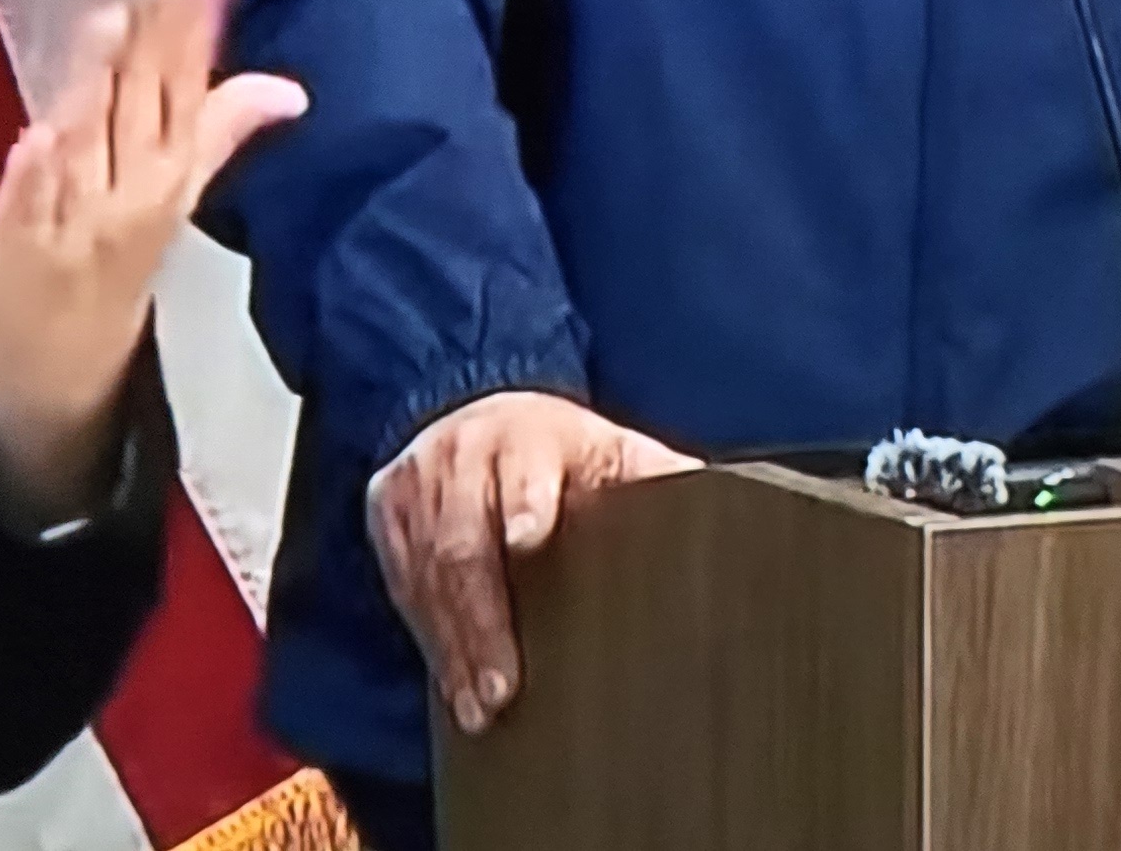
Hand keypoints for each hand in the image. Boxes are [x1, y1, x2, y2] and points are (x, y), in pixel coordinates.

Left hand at [0, 0, 307, 523]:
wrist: (42, 402)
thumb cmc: (101, 299)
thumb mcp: (164, 217)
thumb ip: (207, 140)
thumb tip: (282, 89)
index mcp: (168, 191)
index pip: (194, 91)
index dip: (204, 24)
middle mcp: (128, 202)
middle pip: (150, 102)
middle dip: (167, 30)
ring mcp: (68, 225)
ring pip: (94, 138)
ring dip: (108, 78)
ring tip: (124, 8)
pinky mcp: (12, 250)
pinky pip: (32, 198)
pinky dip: (41, 163)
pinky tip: (45, 123)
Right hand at [367, 391, 697, 734]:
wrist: (472, 413)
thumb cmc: (557, 450)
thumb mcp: (608, 449)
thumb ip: (655, 477)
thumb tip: (734, 509)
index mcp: (528, 437)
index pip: (522, 471)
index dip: (524, 502)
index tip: (529, 539)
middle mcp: (462, 457)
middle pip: (465, 544)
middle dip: (482, 622)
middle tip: (502, 687)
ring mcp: (416, 486)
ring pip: (427, 576)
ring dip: (452, 648)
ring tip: (479, 708)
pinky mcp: (385, 515)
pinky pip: (403, 587)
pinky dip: (430, 640)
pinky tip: (452, 686)